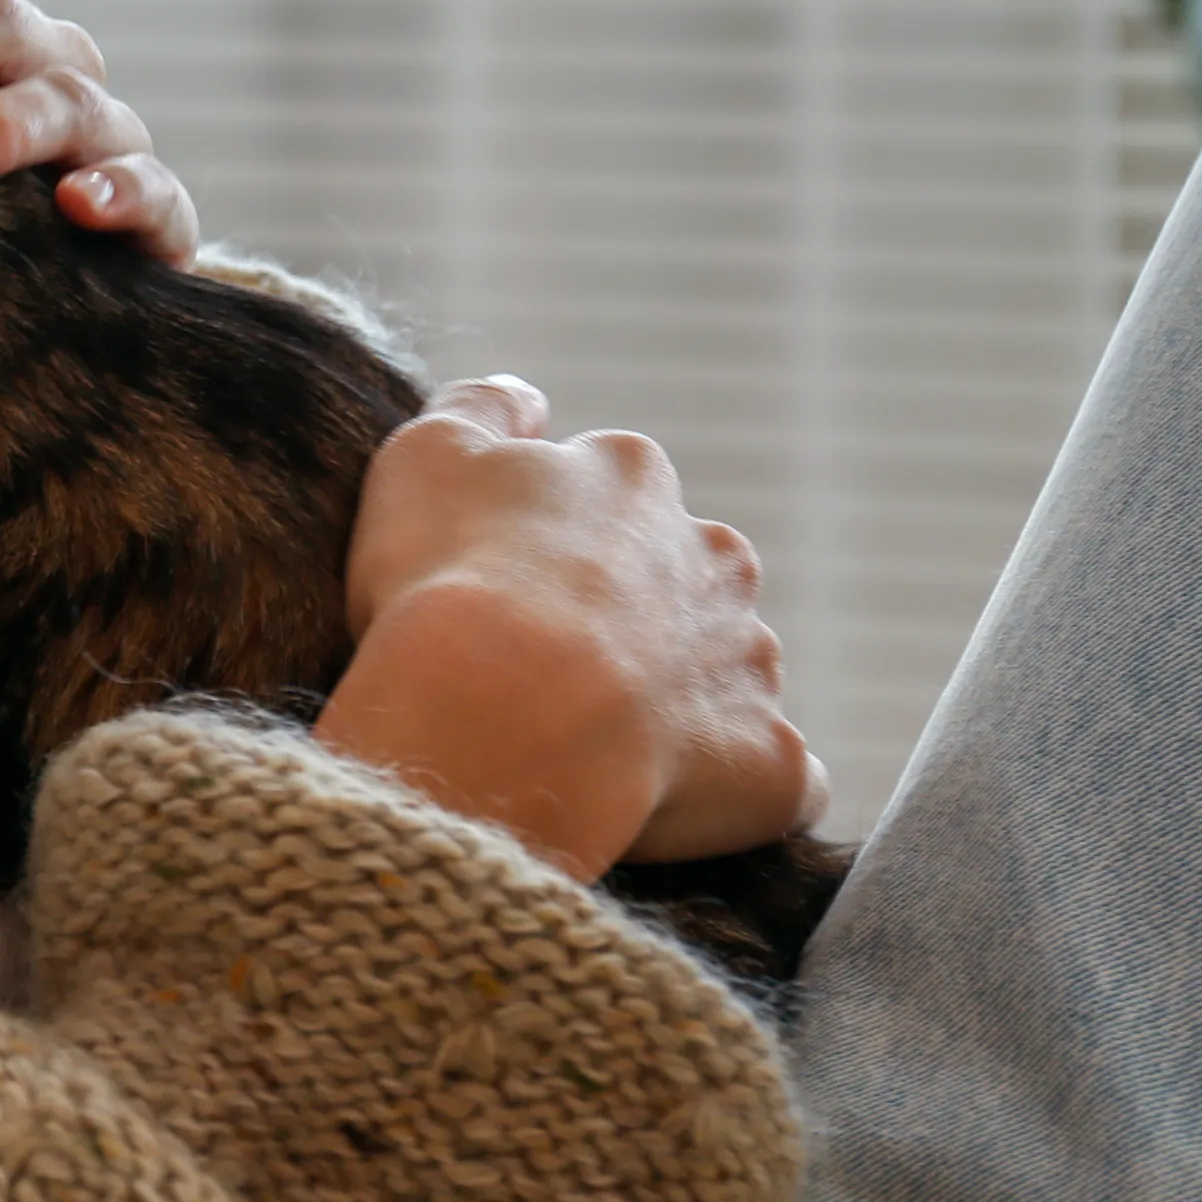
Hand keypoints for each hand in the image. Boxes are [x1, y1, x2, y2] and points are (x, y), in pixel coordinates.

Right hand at [316, 377, 827, 879]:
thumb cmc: (451, 576)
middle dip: (633, 614)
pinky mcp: (772, 763)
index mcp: (632, 479)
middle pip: (681, 577)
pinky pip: (775, 778)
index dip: (546, 542)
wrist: (499, 712)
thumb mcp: (426, 452)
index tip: (494, 586)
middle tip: (543, 666)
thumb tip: (529, 398)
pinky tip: (676, 803)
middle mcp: (714, 557)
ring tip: (590, 743)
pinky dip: (737, 787)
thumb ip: (481, 408)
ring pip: (727, 672)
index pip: (604, 492)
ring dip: (678, 699)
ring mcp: (752, 663)